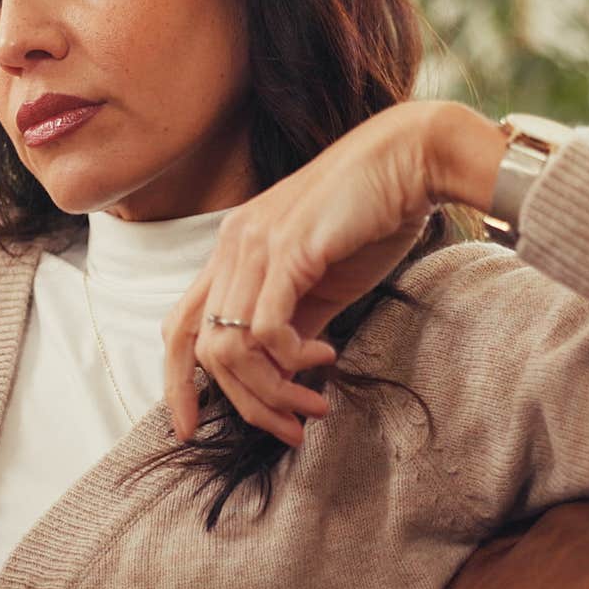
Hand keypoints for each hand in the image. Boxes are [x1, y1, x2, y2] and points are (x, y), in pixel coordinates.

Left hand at [161, 102, 506, 444]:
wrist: (412, 159)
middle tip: (288, 428)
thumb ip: (293, 325)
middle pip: (198, 348)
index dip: (176, 383)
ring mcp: (253, 245)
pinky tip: (324, 359)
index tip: (192, 429)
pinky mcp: (288, 249)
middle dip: (240, 403)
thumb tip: (277, 376)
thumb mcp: (321, 285)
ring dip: (270, 390)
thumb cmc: (372, 219)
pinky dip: (288, 358)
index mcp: (231, 253)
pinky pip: (264, 326)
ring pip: (228, 346)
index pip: (180, 327)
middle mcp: (230, 247)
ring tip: (313, 403)